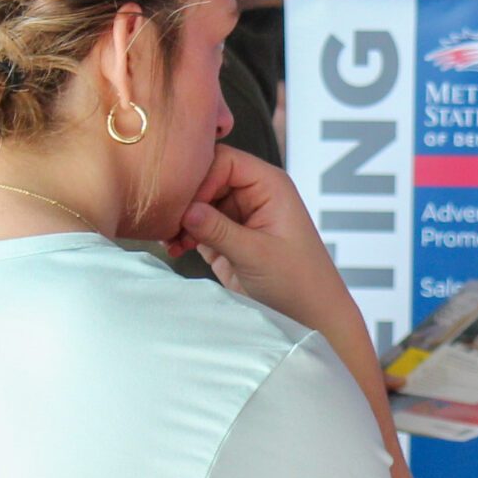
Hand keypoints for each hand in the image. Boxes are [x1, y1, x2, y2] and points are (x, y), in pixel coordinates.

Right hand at [165, 147, 363, 341]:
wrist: (309, 317)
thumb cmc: (298, 282)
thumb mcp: (256, 254)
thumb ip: (218, 229)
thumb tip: (185, 209)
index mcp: (269, 185)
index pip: (224, 160)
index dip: (201, 177)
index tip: (186, 206)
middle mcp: (253, 194)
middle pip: (206, 178)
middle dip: (186, 200)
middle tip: (168, 224)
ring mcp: (238, 216)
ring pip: (197, 202)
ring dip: (180, 220)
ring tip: (170, 241)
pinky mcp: (226, 238)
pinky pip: (197, 226)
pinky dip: (183, 234)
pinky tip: (175, 249)